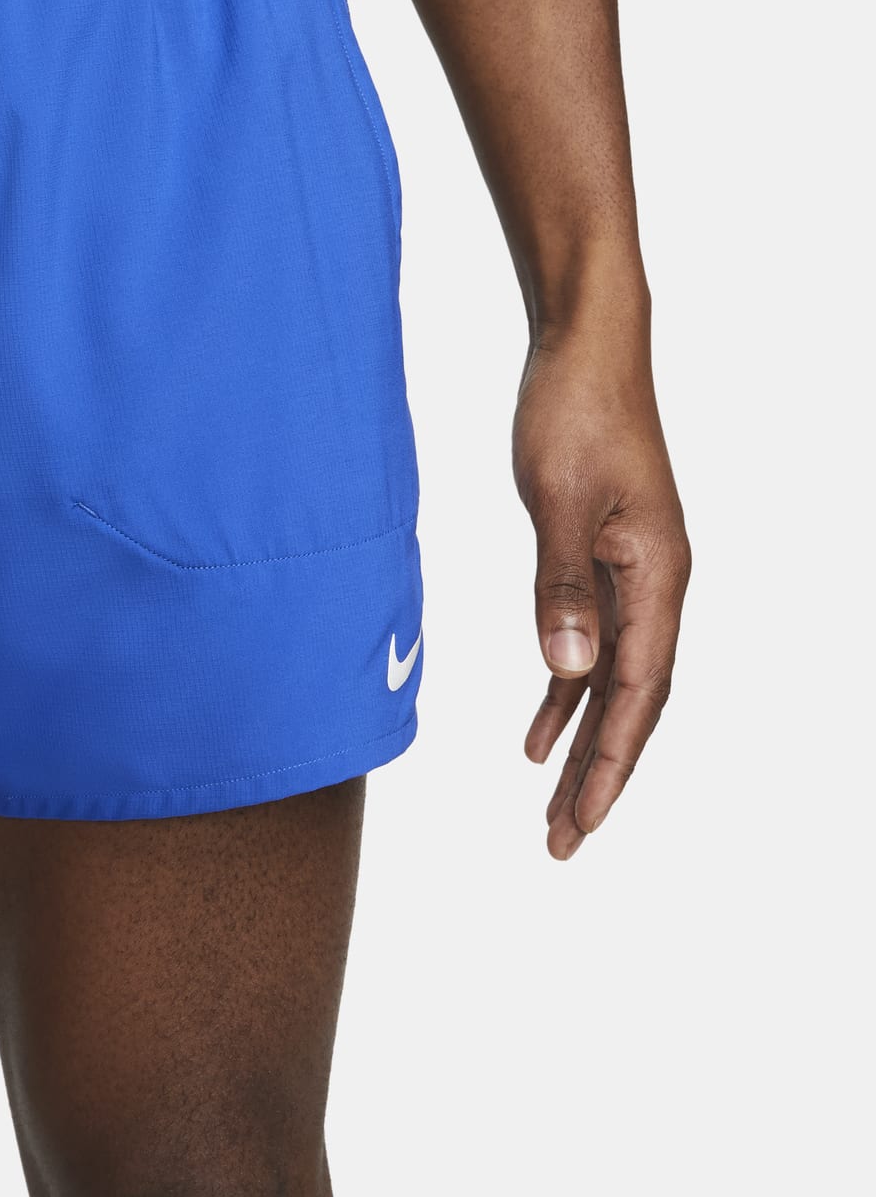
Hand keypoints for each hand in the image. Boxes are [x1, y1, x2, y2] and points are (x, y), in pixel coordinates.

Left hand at [513, 331, 689, 859]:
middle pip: (633, 705)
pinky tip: (538, 736)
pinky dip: (564, 697)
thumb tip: (570, 670)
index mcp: (657, 576)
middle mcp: (656, 586)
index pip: (637, 693)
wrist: (584, 350)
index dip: (611, 764)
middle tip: (561, 845)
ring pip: (612, 686)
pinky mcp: (602, 564)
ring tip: (551, 811)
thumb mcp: (560, 501)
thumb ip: (562, 587)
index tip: (582, 821)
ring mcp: (632, 578)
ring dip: (583, 748)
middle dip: (599, 777)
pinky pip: (589, 651)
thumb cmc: (574, 414)